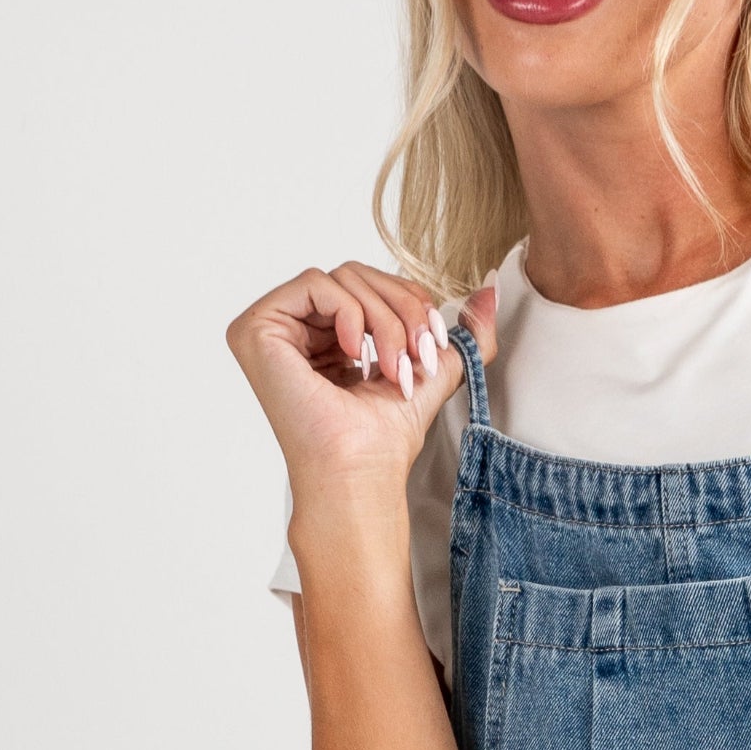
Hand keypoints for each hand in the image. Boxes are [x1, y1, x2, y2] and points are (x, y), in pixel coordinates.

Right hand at [223, 260, 487, 517]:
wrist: (361, 475)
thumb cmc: (384, 440)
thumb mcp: (433, 370)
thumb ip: (463, 332)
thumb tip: (493, 287)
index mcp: (323, 335)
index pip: (369, 283)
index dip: (409, 304)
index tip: (430, 349)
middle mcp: (292, 329)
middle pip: (357, 274)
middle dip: (401, 311)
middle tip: (415, 358)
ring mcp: (269, 328)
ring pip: (343, 277)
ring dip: (383, 320)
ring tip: (390, 368)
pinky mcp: (256, 329)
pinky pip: (317, 283)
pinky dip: (351, 313)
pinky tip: (355, 355)